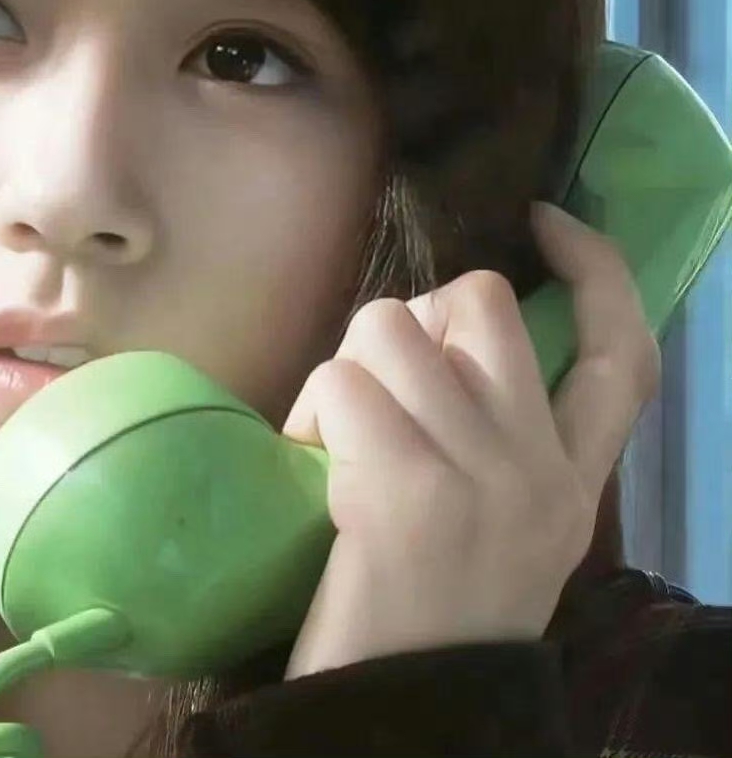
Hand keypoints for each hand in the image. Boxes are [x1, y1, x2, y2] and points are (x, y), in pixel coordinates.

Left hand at [281, 202, 659, 678]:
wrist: (402, 711)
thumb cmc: (429, 614)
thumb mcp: (496, 521)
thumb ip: (489, 433)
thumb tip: (428, 340)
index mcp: (573, 483)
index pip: (623, 354)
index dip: (596, 271)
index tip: (544, 223)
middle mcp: (542, 473)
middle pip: (481, 304)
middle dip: (414, 314)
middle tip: (380, 379)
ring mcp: (481, 479)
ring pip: (390, 326)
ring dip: (347, 365)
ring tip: (335, 433)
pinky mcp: (407, 494)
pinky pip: (341, 384)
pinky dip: (310, 410)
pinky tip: (310, 463)